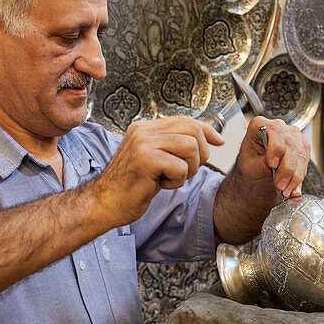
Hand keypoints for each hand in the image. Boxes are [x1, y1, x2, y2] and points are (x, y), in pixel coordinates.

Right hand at [89, 116, 224, 228]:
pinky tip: (160, 184)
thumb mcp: (154, 159)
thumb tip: (205, 137)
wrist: (105, 203)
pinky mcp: (146, 159)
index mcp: (145, 128)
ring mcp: (144, 143)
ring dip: (188, 168)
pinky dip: (177, 180)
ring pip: (190, 147)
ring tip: (171, 177)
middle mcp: (144, 131)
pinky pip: (181, 167)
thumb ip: (172, 145)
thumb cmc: (129, 186)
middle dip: (200, 154)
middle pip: (192, 130)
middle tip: (186, 171)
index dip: (206, 130)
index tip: (218, 140)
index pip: (185, 120)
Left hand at [236, 116, 310, 198]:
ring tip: (286, 190)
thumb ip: (258, 164)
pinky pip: (305, 163)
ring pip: (300, 155)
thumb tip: (271, 166)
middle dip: (286, 168)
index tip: (272, 165)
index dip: (275, 148)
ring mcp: (293, 136)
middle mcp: (279, 127)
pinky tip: (293, 189)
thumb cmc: (250, 163)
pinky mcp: (302, 148)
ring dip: (294, 176)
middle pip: (289, 145)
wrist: (257, 170)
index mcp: (260, 125)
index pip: (273, 131)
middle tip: (280, 185)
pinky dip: (299, 178)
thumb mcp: (248, 166)